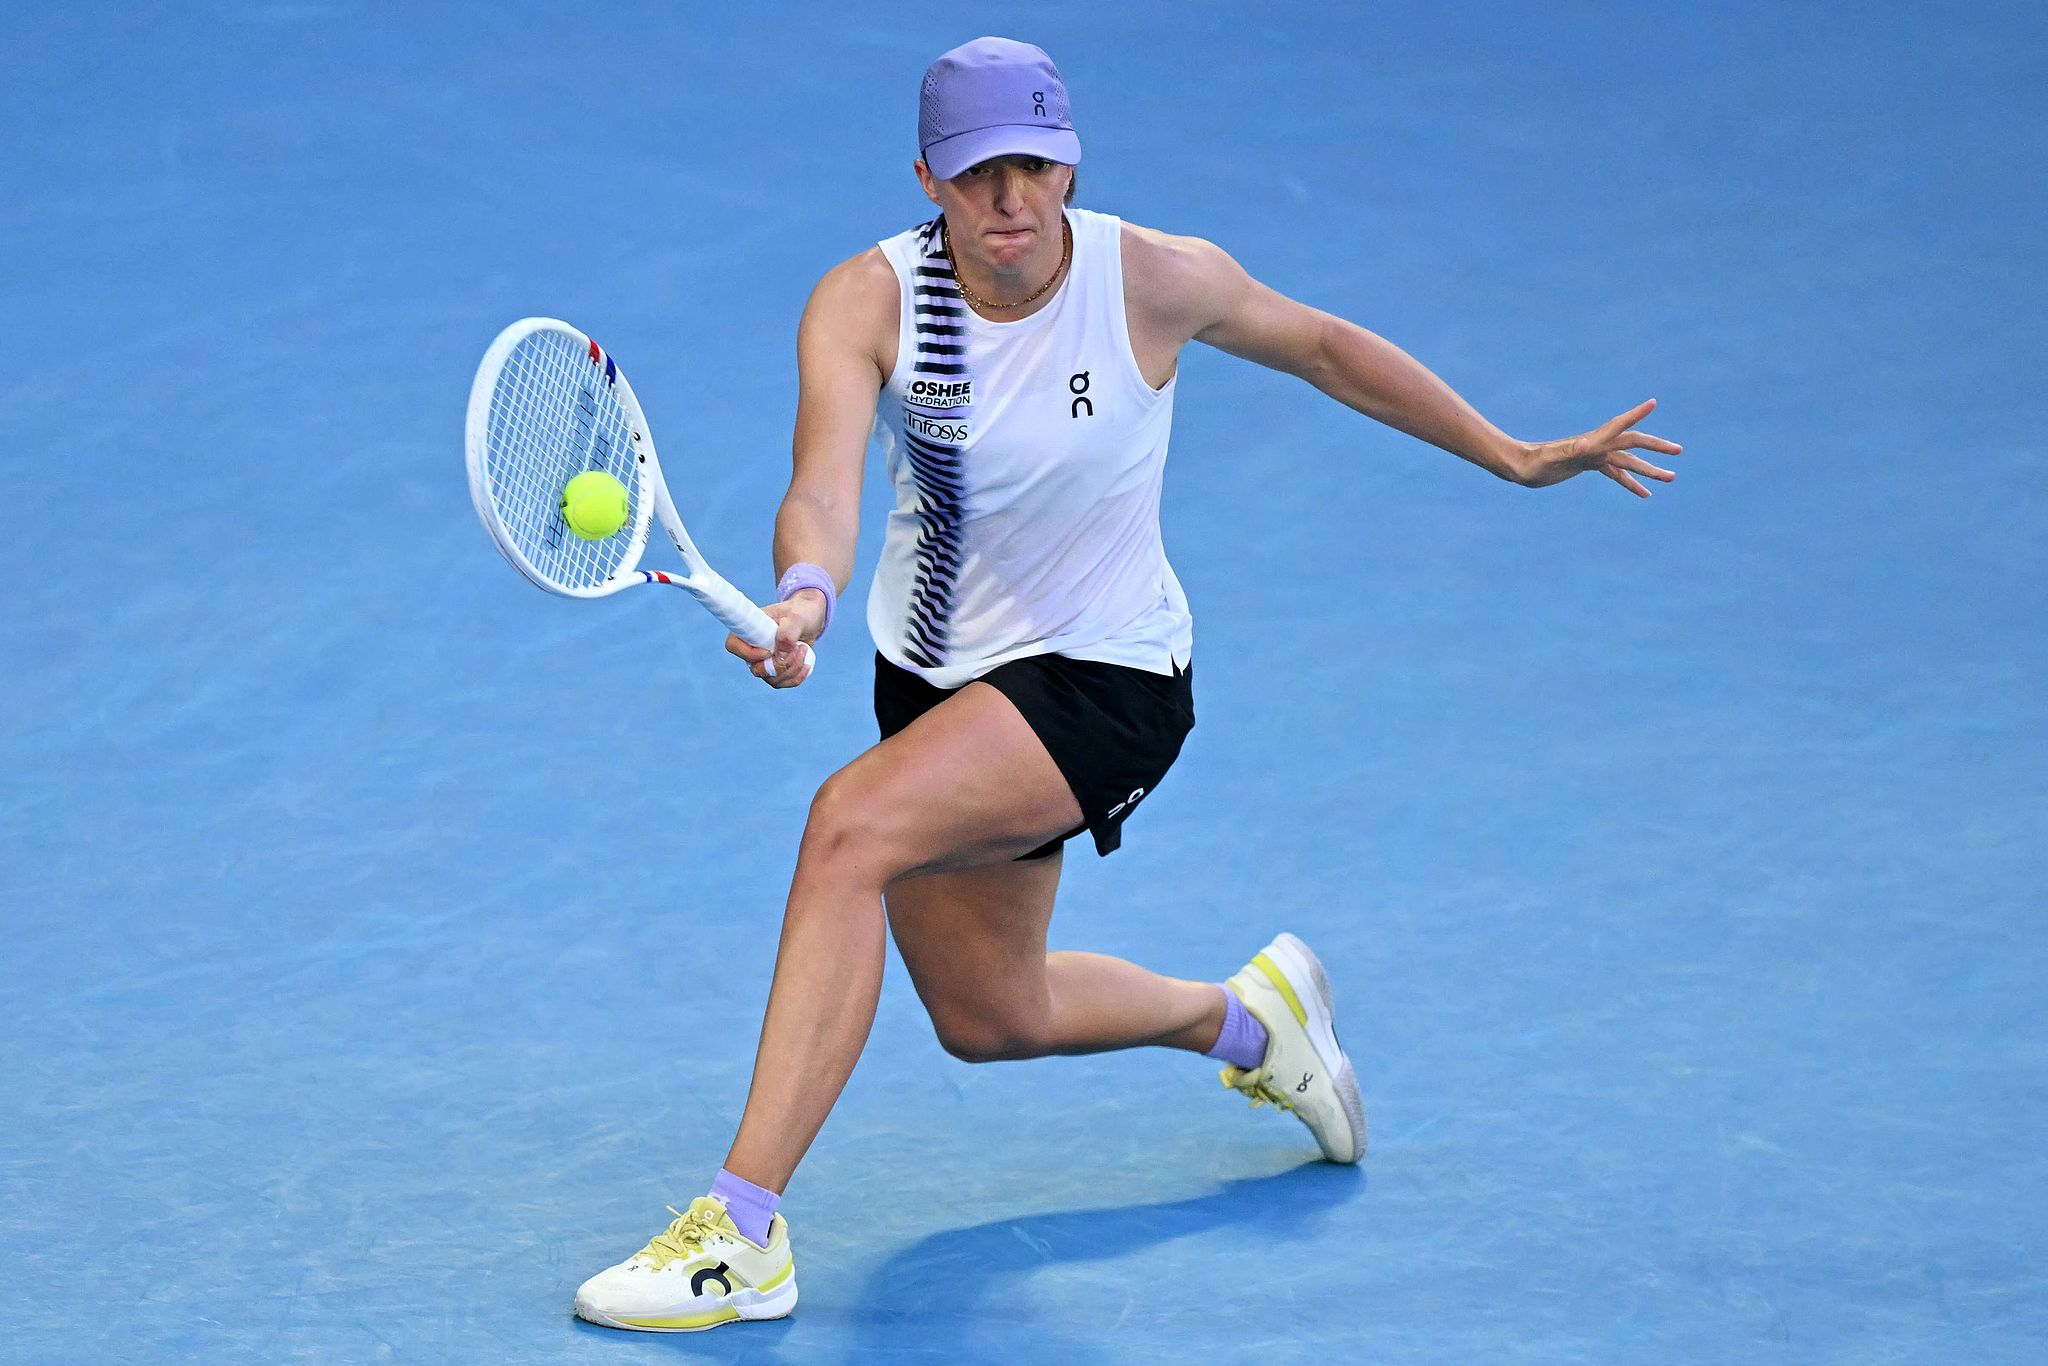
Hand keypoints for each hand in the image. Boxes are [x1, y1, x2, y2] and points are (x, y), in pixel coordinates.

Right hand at [725, 593, 822, 688]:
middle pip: (756, 670)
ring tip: (803, 649)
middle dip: (780, 665)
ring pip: (772, 679)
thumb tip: (780, 656)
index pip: (733, 646)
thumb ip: (787, 633)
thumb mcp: (796, 617)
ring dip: (792, 668)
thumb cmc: (800, 613)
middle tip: (797, 648)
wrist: (810, 619)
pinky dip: (798, 676)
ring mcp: (764, 662)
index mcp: (749, 629)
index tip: (769, 651)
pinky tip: (806, 663)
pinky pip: (784, 683)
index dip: (749, 654)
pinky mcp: (777, 671)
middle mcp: (753, 649)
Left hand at [1515, 399, 1681, 496]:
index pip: (1618, 426)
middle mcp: (1596, 445)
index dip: (1636, 414)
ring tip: (1671, 478)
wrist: (1519, 467)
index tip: (1652, 403)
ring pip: (1628, 461)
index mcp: (1591, 442)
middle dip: (1656, 447)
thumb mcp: (1551, 458)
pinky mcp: (1588, 465)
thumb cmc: (1532, 462)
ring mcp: (1594, 455)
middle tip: (1678, 451)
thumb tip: (1587, 445)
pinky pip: (1615, 473)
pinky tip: (1644, 495)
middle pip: (1632, 444)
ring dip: (1649, 469)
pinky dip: (1630, 482)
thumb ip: (1569, 450)